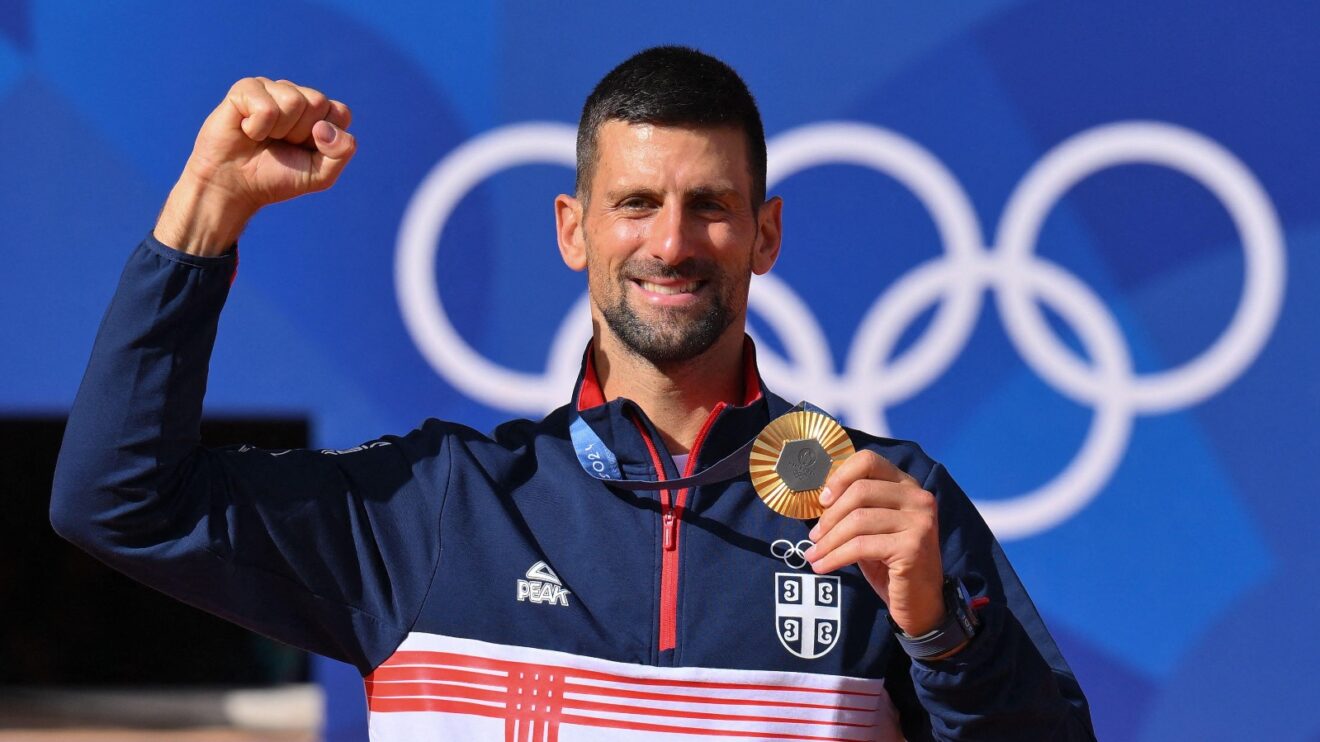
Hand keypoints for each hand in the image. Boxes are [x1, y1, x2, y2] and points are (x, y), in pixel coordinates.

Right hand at [155, 77, 355, 255]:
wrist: (234, 186)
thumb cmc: (277, 177)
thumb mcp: (321, 174)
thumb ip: (342, 151)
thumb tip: (324, 126)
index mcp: (318, 113)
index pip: (340, 113)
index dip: (326, 139)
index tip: (305, 150)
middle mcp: (296, 95)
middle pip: (318, 102)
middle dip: (302, 134)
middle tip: (281, 144)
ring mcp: (271, 89)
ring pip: (294, 101)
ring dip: (279, 130)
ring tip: (264, 138)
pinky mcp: (245, 89)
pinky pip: (266, 107)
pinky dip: (257, 128)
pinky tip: (247, 131)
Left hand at [804, 450, 945, 636]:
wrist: (919, 604)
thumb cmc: (889, 563)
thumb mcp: (871, 528)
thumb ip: (855, 507)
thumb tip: (819, 496)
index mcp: (907, 486)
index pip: (869, 461)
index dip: (840, 476)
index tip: (822, 500)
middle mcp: (919, 498)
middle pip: (860, 490)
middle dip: (829, 516)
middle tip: (814, 537)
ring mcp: (919, 521)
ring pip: (858, 520)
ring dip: (828, 540)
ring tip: (813, 554)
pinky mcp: (913, 546)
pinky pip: (861, 546)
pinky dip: (835, 556)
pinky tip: (823, 566)